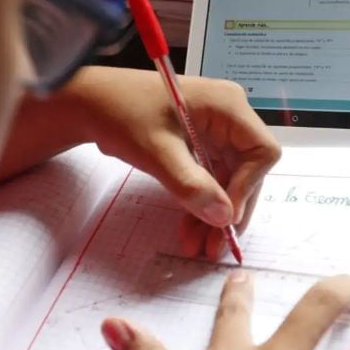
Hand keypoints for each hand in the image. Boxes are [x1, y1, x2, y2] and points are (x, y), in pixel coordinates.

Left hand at [73, 67, 280, 259]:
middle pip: (247, 170)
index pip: (261, 152)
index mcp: (227, 105)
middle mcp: (228, 116)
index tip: (225, 217)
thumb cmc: (121, 113)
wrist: (89, 102)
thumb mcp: (156, 151)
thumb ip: (190, 184)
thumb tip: (224, 217)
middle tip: (213, 246)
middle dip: (230, 209)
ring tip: (198, 246)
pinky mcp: (199, 144)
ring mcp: (214, 131)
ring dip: (214, 213)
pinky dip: (200, 203)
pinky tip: (190, 229)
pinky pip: (209, 179)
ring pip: (228, 180)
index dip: (248, 187)